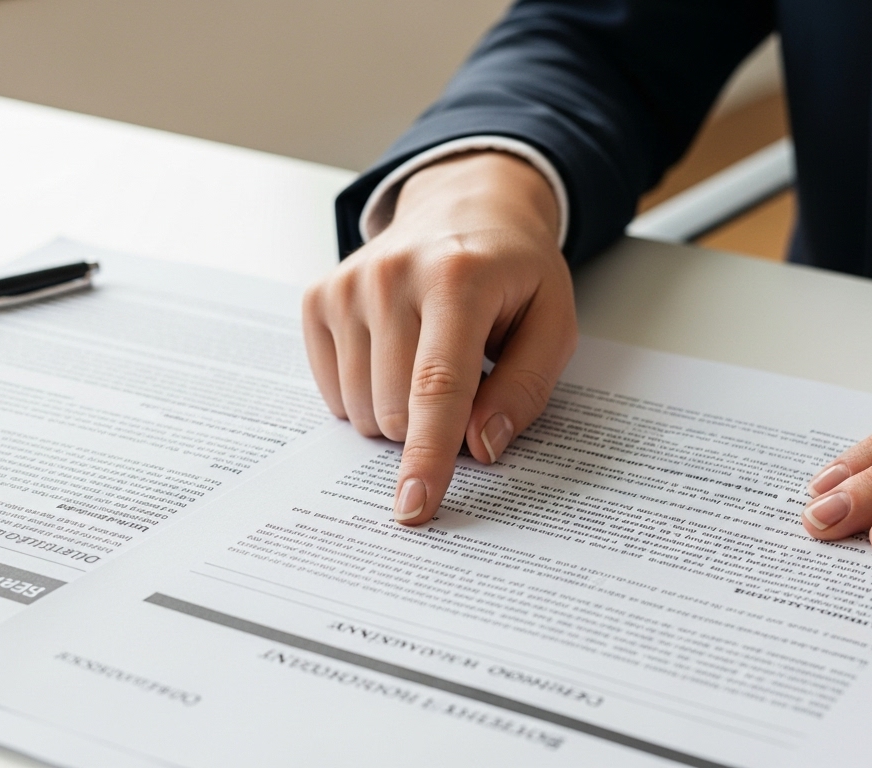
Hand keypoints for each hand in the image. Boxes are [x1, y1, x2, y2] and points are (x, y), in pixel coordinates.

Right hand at [302, 151, 576, 525]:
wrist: (465, 205)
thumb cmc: (514, 273)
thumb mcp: (553, 324)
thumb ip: (525, 390)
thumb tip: (481, 448)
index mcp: (458, 279)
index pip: (437, 386)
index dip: (428, 455)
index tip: (415, 506)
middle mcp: (392, 277)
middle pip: (395, 411)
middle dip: (430, 427)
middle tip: (465, 385)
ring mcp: (347, 286)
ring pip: (360, 410)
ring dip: (399, 413)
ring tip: (430, 359)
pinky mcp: (318, 298)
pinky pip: (334, 394)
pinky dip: (368, 393)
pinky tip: (395, 353)